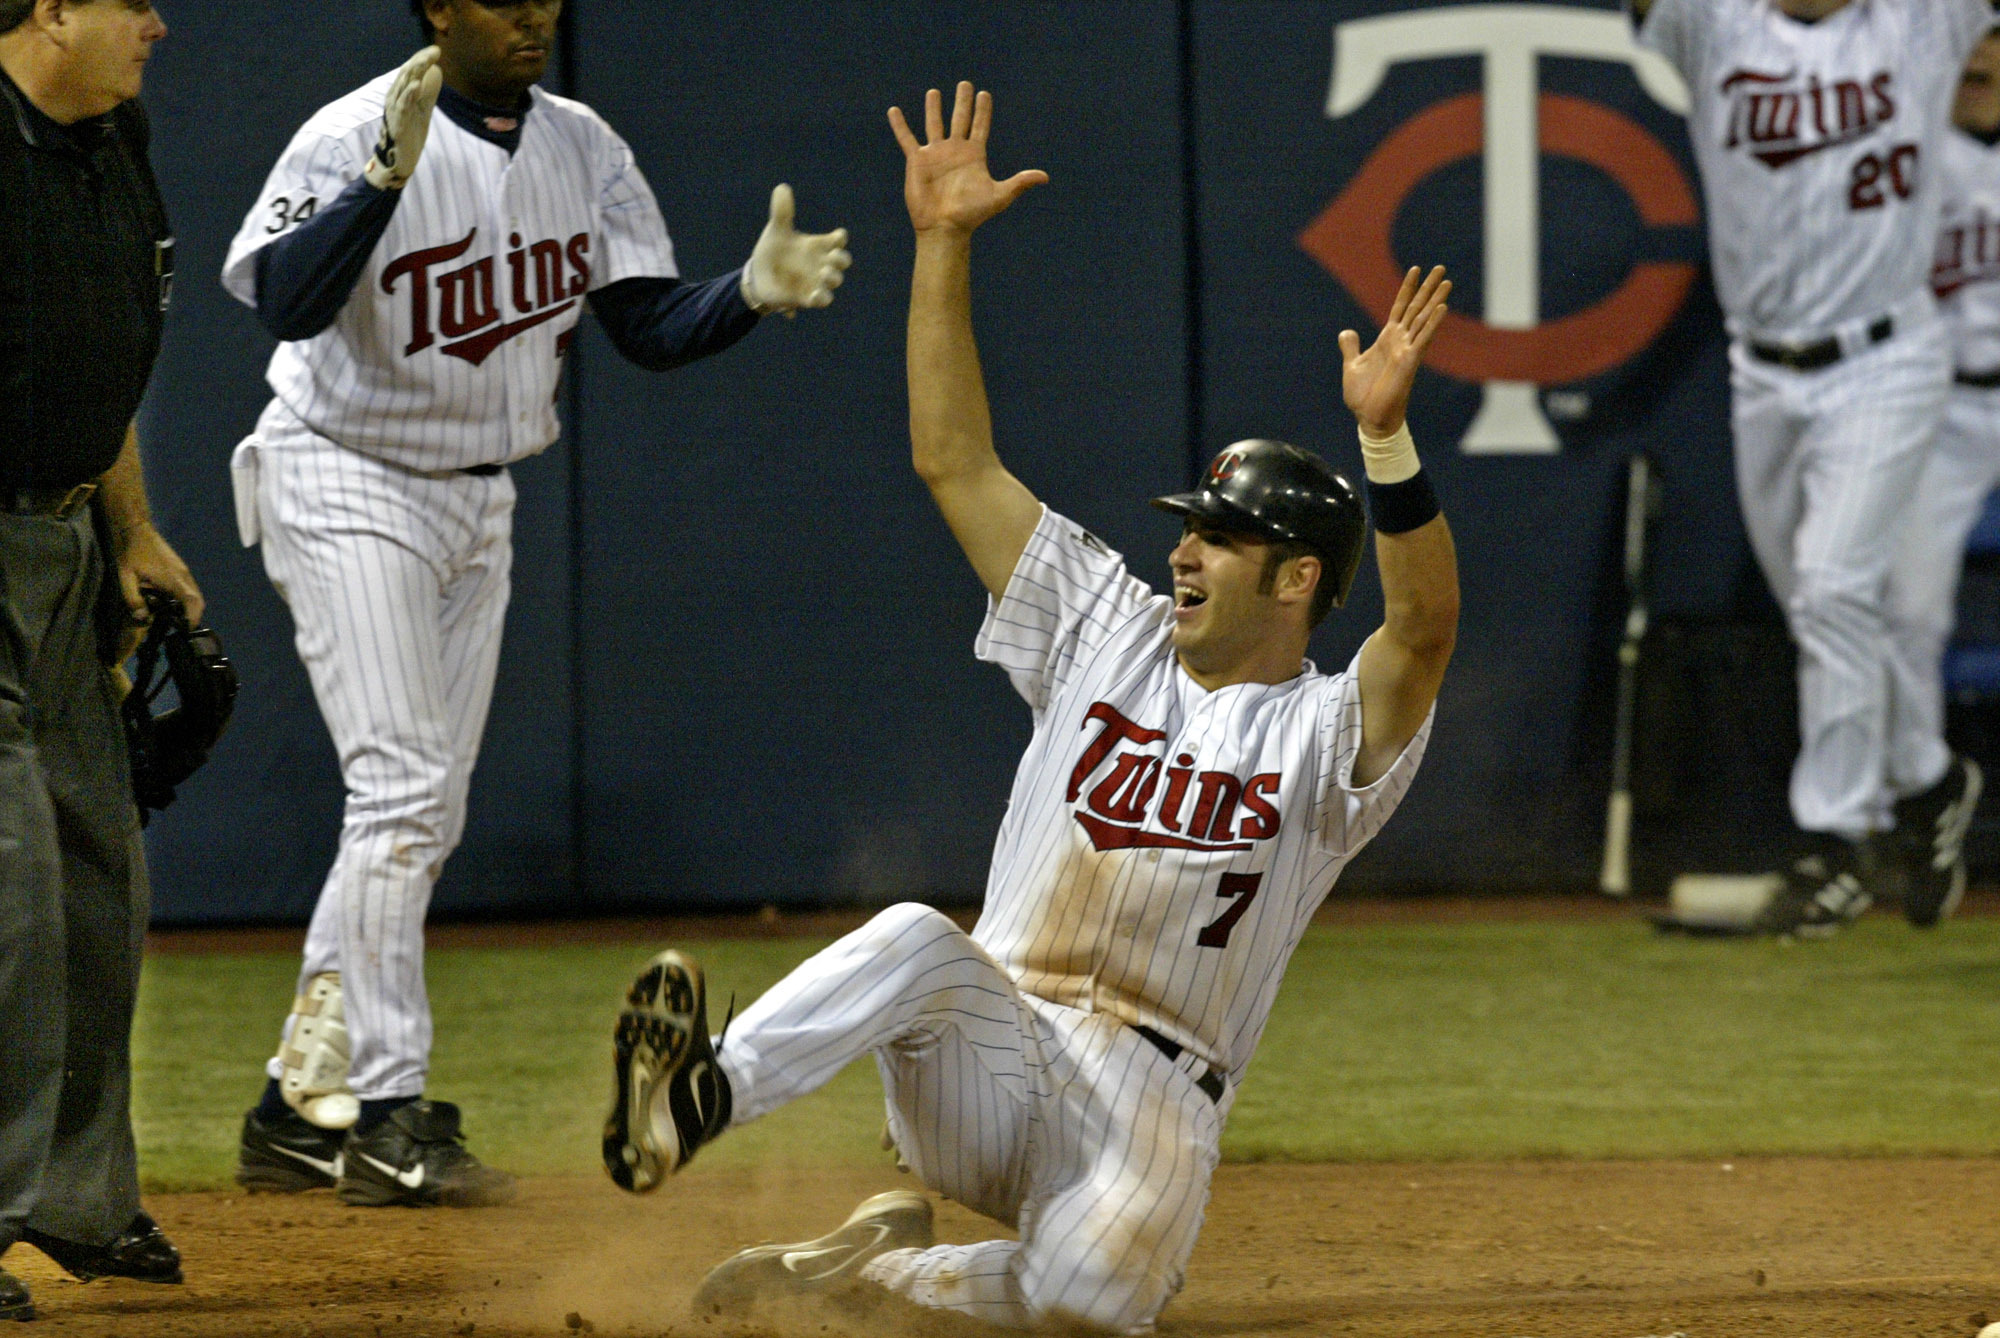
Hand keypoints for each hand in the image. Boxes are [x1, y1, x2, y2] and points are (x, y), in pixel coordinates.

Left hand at [116, 522, 202, 660]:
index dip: (192, 617)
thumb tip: (142, 618)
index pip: (192, 601)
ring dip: (190, 608)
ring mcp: (184, 572)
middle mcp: (184, 576)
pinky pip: (190, 589)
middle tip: (181, 629)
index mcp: (173, 578)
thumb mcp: (126, 577)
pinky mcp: (181, 569)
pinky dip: (187, 600)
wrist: (137, 530)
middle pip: (198, 600)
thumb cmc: (131, 553)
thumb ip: (133, 599)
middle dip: (193, 616)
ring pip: (196, 595)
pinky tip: (172, 604)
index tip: (186, 630)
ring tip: (176, 619)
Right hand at [364, 46, 442, 189]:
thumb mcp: (422, 109)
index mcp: (401, 93)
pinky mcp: (398, 121)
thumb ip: (427, 93)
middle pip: (407, 74)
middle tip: (435, 50)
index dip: (422, 59)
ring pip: (404, 85)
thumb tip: (436, 73)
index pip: (411, 71)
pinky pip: (402, 105)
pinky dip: (409, 93)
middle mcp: (395, 97)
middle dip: (420, 60)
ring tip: (426, 59)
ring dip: (415, 71)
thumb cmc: (409, 133)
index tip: (436, 50)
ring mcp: (395, 109)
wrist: (400, 159)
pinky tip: (416, 84)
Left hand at [739, 184, 852, 314]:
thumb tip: (782, 188)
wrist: (758, 276)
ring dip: (833, 278)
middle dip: (842, 259)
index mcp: (817, 245)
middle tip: (832, 256)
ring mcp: (816, 281)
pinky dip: (820, 298)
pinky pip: (822, 300)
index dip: (840, 238)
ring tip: (823, 273)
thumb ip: (782, 212)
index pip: (838, 240)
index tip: (836, 236)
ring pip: (834, 282)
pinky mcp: (806, 297)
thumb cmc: (772, 251)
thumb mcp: (776, 230)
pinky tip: (813, 294)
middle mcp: (820, 263)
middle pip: (842, 261)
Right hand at [888, 82, 1046, 234]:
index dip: (982, 111)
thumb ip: (1019, 182)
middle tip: (965, 84)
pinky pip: (907, 138)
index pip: (979, 126)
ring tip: (934, 92)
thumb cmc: (971, 214)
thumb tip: (1045, 177)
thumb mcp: (999, 196)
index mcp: (974, 155)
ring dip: (934, 108)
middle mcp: (954, 151)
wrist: (944, 227)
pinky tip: (894, 111)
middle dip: (962, 102)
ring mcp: (935, 154)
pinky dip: (900, 125)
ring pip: (934, 124)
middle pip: (959, 119)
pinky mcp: (917, 161)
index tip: (985, 94)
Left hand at [1339, 266, 1450, 437]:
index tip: (1416, 269)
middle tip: (1441, 268)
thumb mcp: (1352, 366)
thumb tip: (1346, 332)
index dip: (1408, 288)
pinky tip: (1442, 308)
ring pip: (1424, 318)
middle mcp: (1400, 341)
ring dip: (1436, 299)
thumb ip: (1351, 347)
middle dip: (1428, 287)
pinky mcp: (1410, 361)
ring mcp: (1407, 350)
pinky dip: (1432, 323)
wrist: (1370, 418)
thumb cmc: (1363, 396)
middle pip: (1417, 307)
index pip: (1400, 307)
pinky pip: (1423, 338)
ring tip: (1447, 281)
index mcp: (1387, 339)